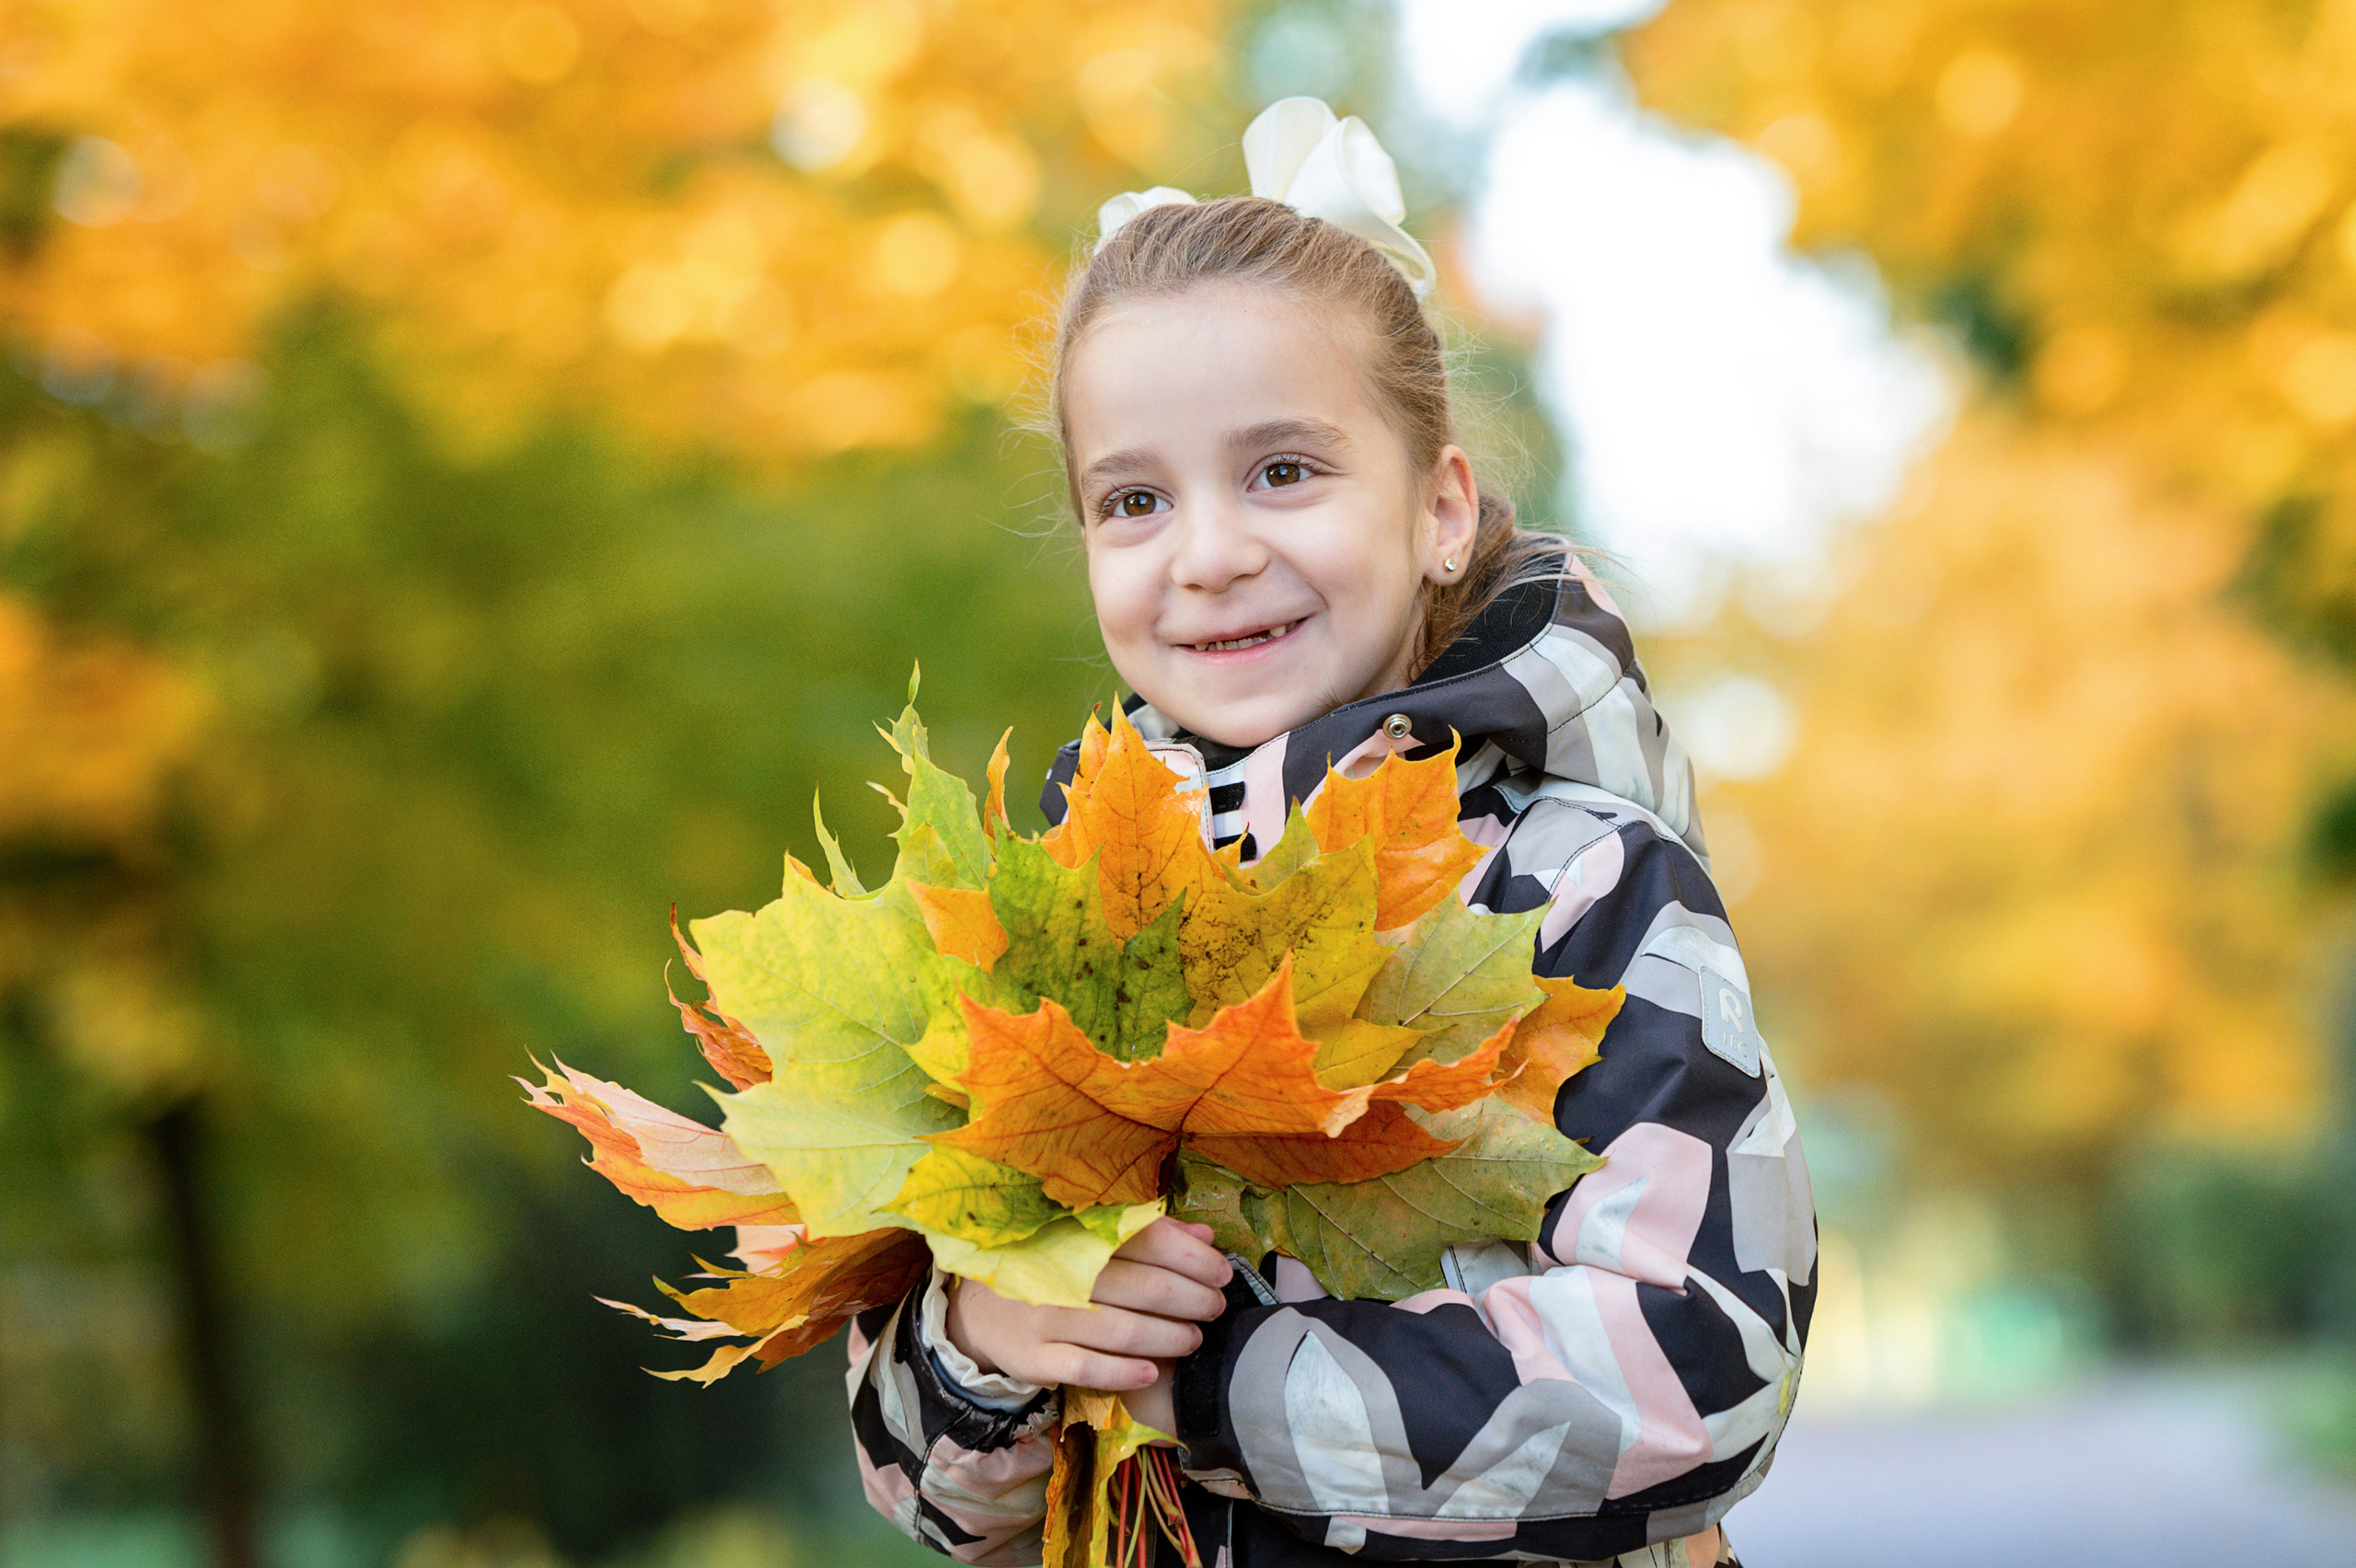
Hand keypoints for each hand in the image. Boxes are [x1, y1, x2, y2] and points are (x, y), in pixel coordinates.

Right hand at [942, 1218, 1231, 1394]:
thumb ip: (1149, 1236)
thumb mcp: (1090, 1241)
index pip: (1150, 1240)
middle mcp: (1063, 1272)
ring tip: (1193, 1338)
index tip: (1222, 1272)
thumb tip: (1205, 1235)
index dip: (1194, 1257)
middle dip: (1194, 1300)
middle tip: (1215, 1308)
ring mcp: (1047, 1317)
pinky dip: (1125, 1372)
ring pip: (1125, 1331)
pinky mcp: (1036, 1358)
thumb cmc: (1050, 1268)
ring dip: (1170, 1337)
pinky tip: (1152, 1371)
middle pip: (1148, 1289)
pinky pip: (1088, 1368)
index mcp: (1080, 1235)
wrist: (980, 1310)